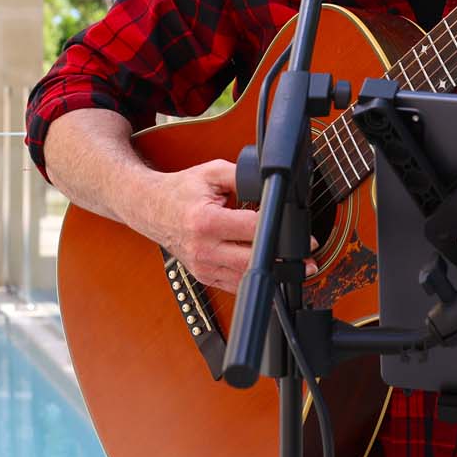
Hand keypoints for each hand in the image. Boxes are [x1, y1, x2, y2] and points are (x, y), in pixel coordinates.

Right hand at [148, 159, 314, 292]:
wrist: (150, 209)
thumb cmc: (180, 191)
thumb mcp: (212, 172)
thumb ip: (242, 176)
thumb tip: (271, 182)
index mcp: (205, 221)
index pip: (252, 230)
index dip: (278, 231)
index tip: (299, 235)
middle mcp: (203, 249)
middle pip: (252, 261)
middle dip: (282, 260)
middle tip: (306, 257)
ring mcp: (202, 266)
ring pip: (245, 277)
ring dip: (272, 274)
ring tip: (295, 267)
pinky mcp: (203, 276)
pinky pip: (234, 284)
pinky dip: (253, 278)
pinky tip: (270, 272)